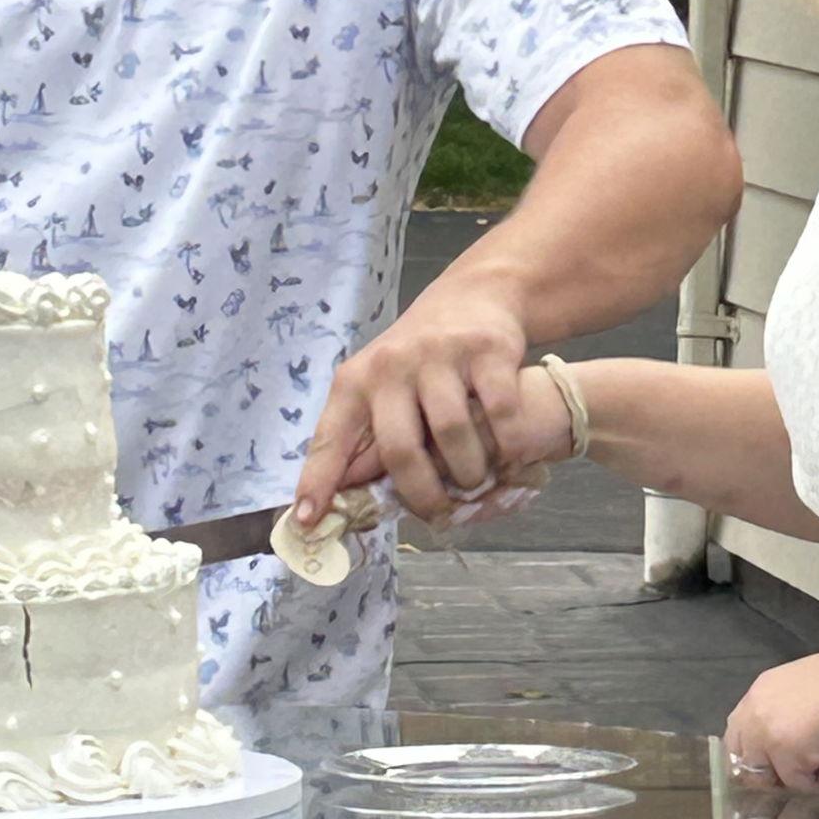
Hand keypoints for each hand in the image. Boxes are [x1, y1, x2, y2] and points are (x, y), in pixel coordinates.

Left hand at [294, 289, 558, 527]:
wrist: (474, 295)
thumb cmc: (421, 358)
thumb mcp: (382, 389)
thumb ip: (366, 439)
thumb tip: (346, 499)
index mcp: (355, 381)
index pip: (330, 439)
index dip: (318, 483)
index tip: (308, 523)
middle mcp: (391, 365)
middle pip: (400, 449)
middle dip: (421, 494)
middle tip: (437, 514)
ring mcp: (439, 355)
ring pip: (452, 434)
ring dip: (468, 472)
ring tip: (474, 481)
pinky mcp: (486, 350)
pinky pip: (499, 414)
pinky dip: (508, 445)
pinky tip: (511, 456)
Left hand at [723, 642, 818, 794]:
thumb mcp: (807, 691)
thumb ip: (786, 714)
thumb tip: (787, 741)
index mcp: (760, 692)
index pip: (738, 736)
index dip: (760, 756)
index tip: (786, 761)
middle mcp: (755, 711)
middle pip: (745, 762)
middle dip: (774, 772)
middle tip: (808, 765)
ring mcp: (769, 733)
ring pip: (771, 777)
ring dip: (799, 775)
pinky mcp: (789, 753)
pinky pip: (800, 784)